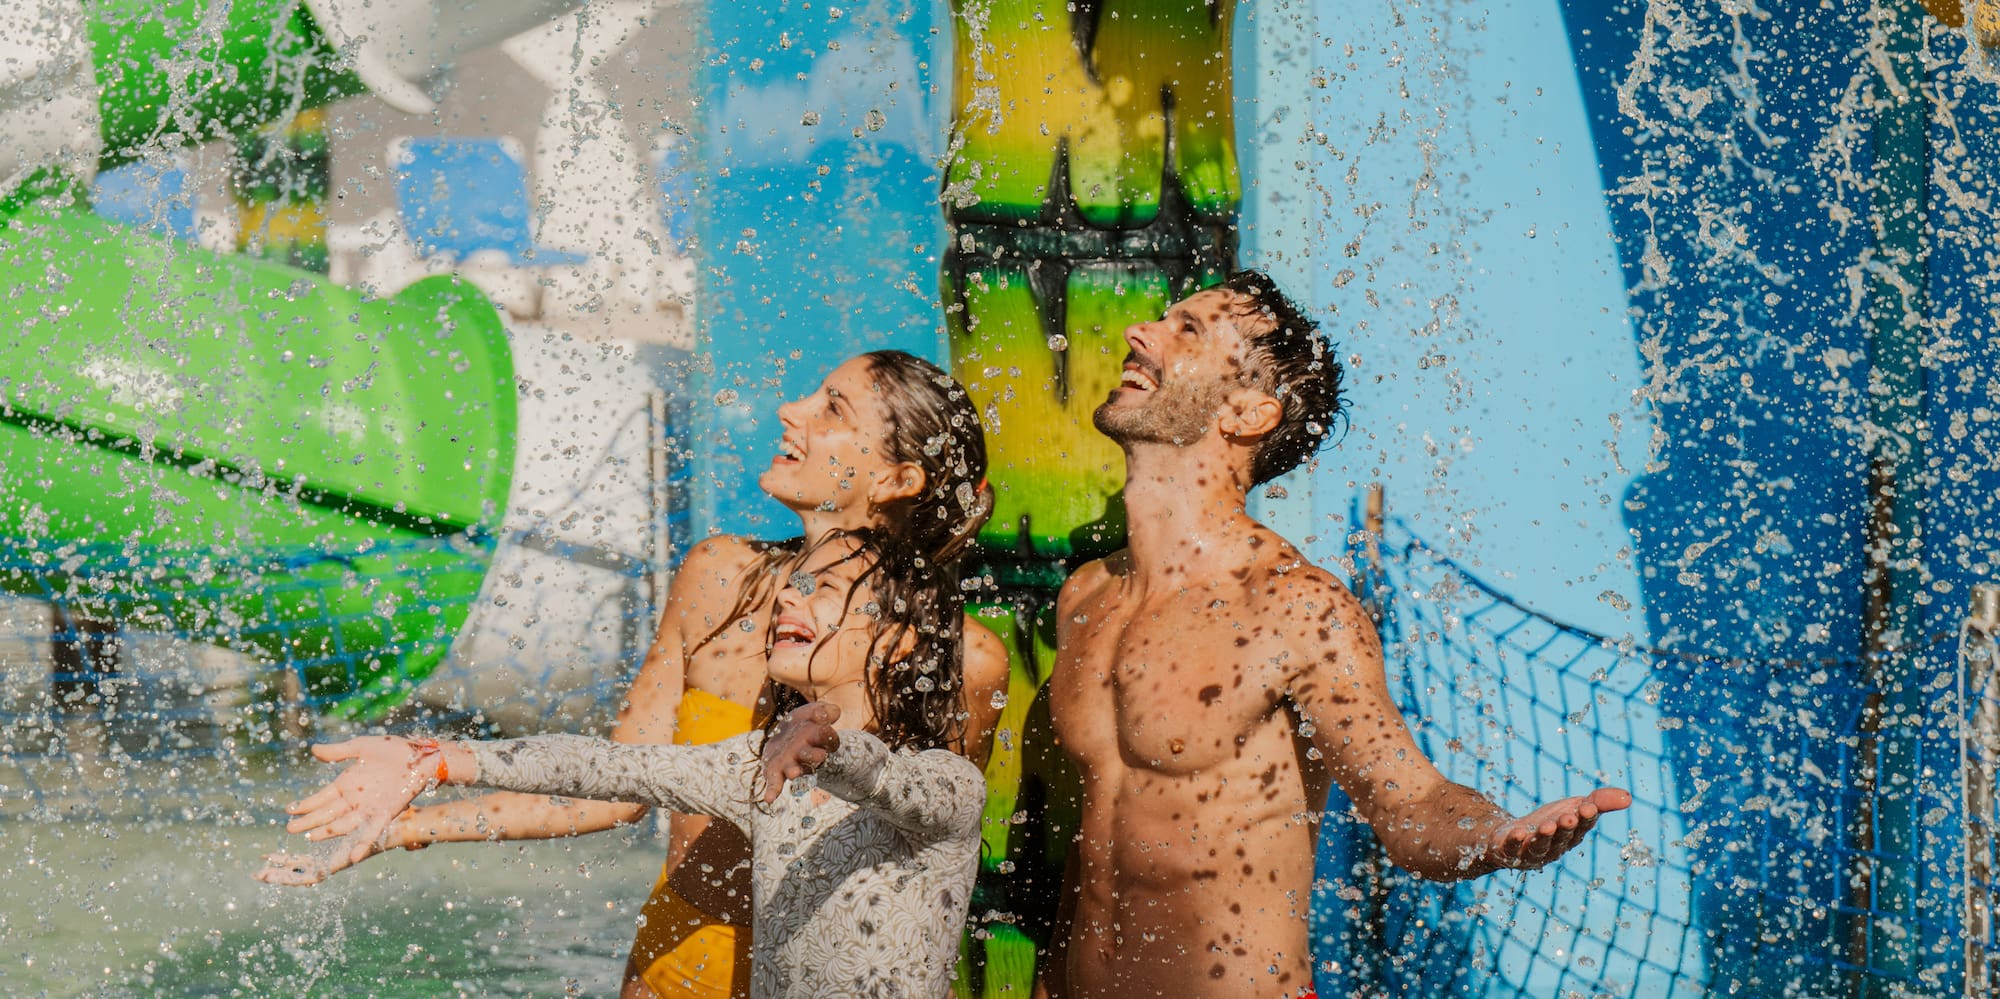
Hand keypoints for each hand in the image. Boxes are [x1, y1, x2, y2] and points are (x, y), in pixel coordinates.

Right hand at [255, 737, 440, 885]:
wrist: (421, 755)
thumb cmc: (393, 749)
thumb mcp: (361, 747)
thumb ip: (338, 752)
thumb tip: (313, 750)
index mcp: (348, 783)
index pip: (321, 797)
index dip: (306, 804)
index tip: (289, 810)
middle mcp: (356, 798)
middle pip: (327, 813)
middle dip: (309, 821)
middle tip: (290, 829)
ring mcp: (370, 807)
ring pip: (343, 824)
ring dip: (327, 832)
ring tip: (311, 837)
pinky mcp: (386, 813)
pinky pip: (372, 832)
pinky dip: (363, 844)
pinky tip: (354, 857)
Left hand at [759, 702, 842, 803]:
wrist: (783, 735)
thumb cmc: (804, 724)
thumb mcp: (814, 711)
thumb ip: (824, 710)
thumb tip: (822, 716)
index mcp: (818, 739)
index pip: (828, 738)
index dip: (829, 735)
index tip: (826, 727)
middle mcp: (805, 754)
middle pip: (813, 756)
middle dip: (815, 756)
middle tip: (820, 756)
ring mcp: (790, 763)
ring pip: (794, 769)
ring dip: (795, 772)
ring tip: (795, 773)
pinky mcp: (775, 770)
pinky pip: (775, 783)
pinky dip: (773, 791)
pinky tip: (769, 799)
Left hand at [1487, 787, 1631, 870]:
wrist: (1511, 836)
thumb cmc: (1549, 822)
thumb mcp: (1574, 807)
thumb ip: (1599, 802)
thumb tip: (1629, 797)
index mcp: (1572, 835)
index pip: (1581, 826)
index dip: (1585, 818)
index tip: (1588, 808)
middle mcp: (1555, 846)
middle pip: (1562, 837)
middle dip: (1566, 828)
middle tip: (1570, 818)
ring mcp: (1532, 851)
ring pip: (1540, 845)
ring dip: (1545, 836)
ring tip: (1547, 826)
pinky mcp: (1510, 850)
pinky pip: (1513, 848)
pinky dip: (1515, 842)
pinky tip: (1518, 833)